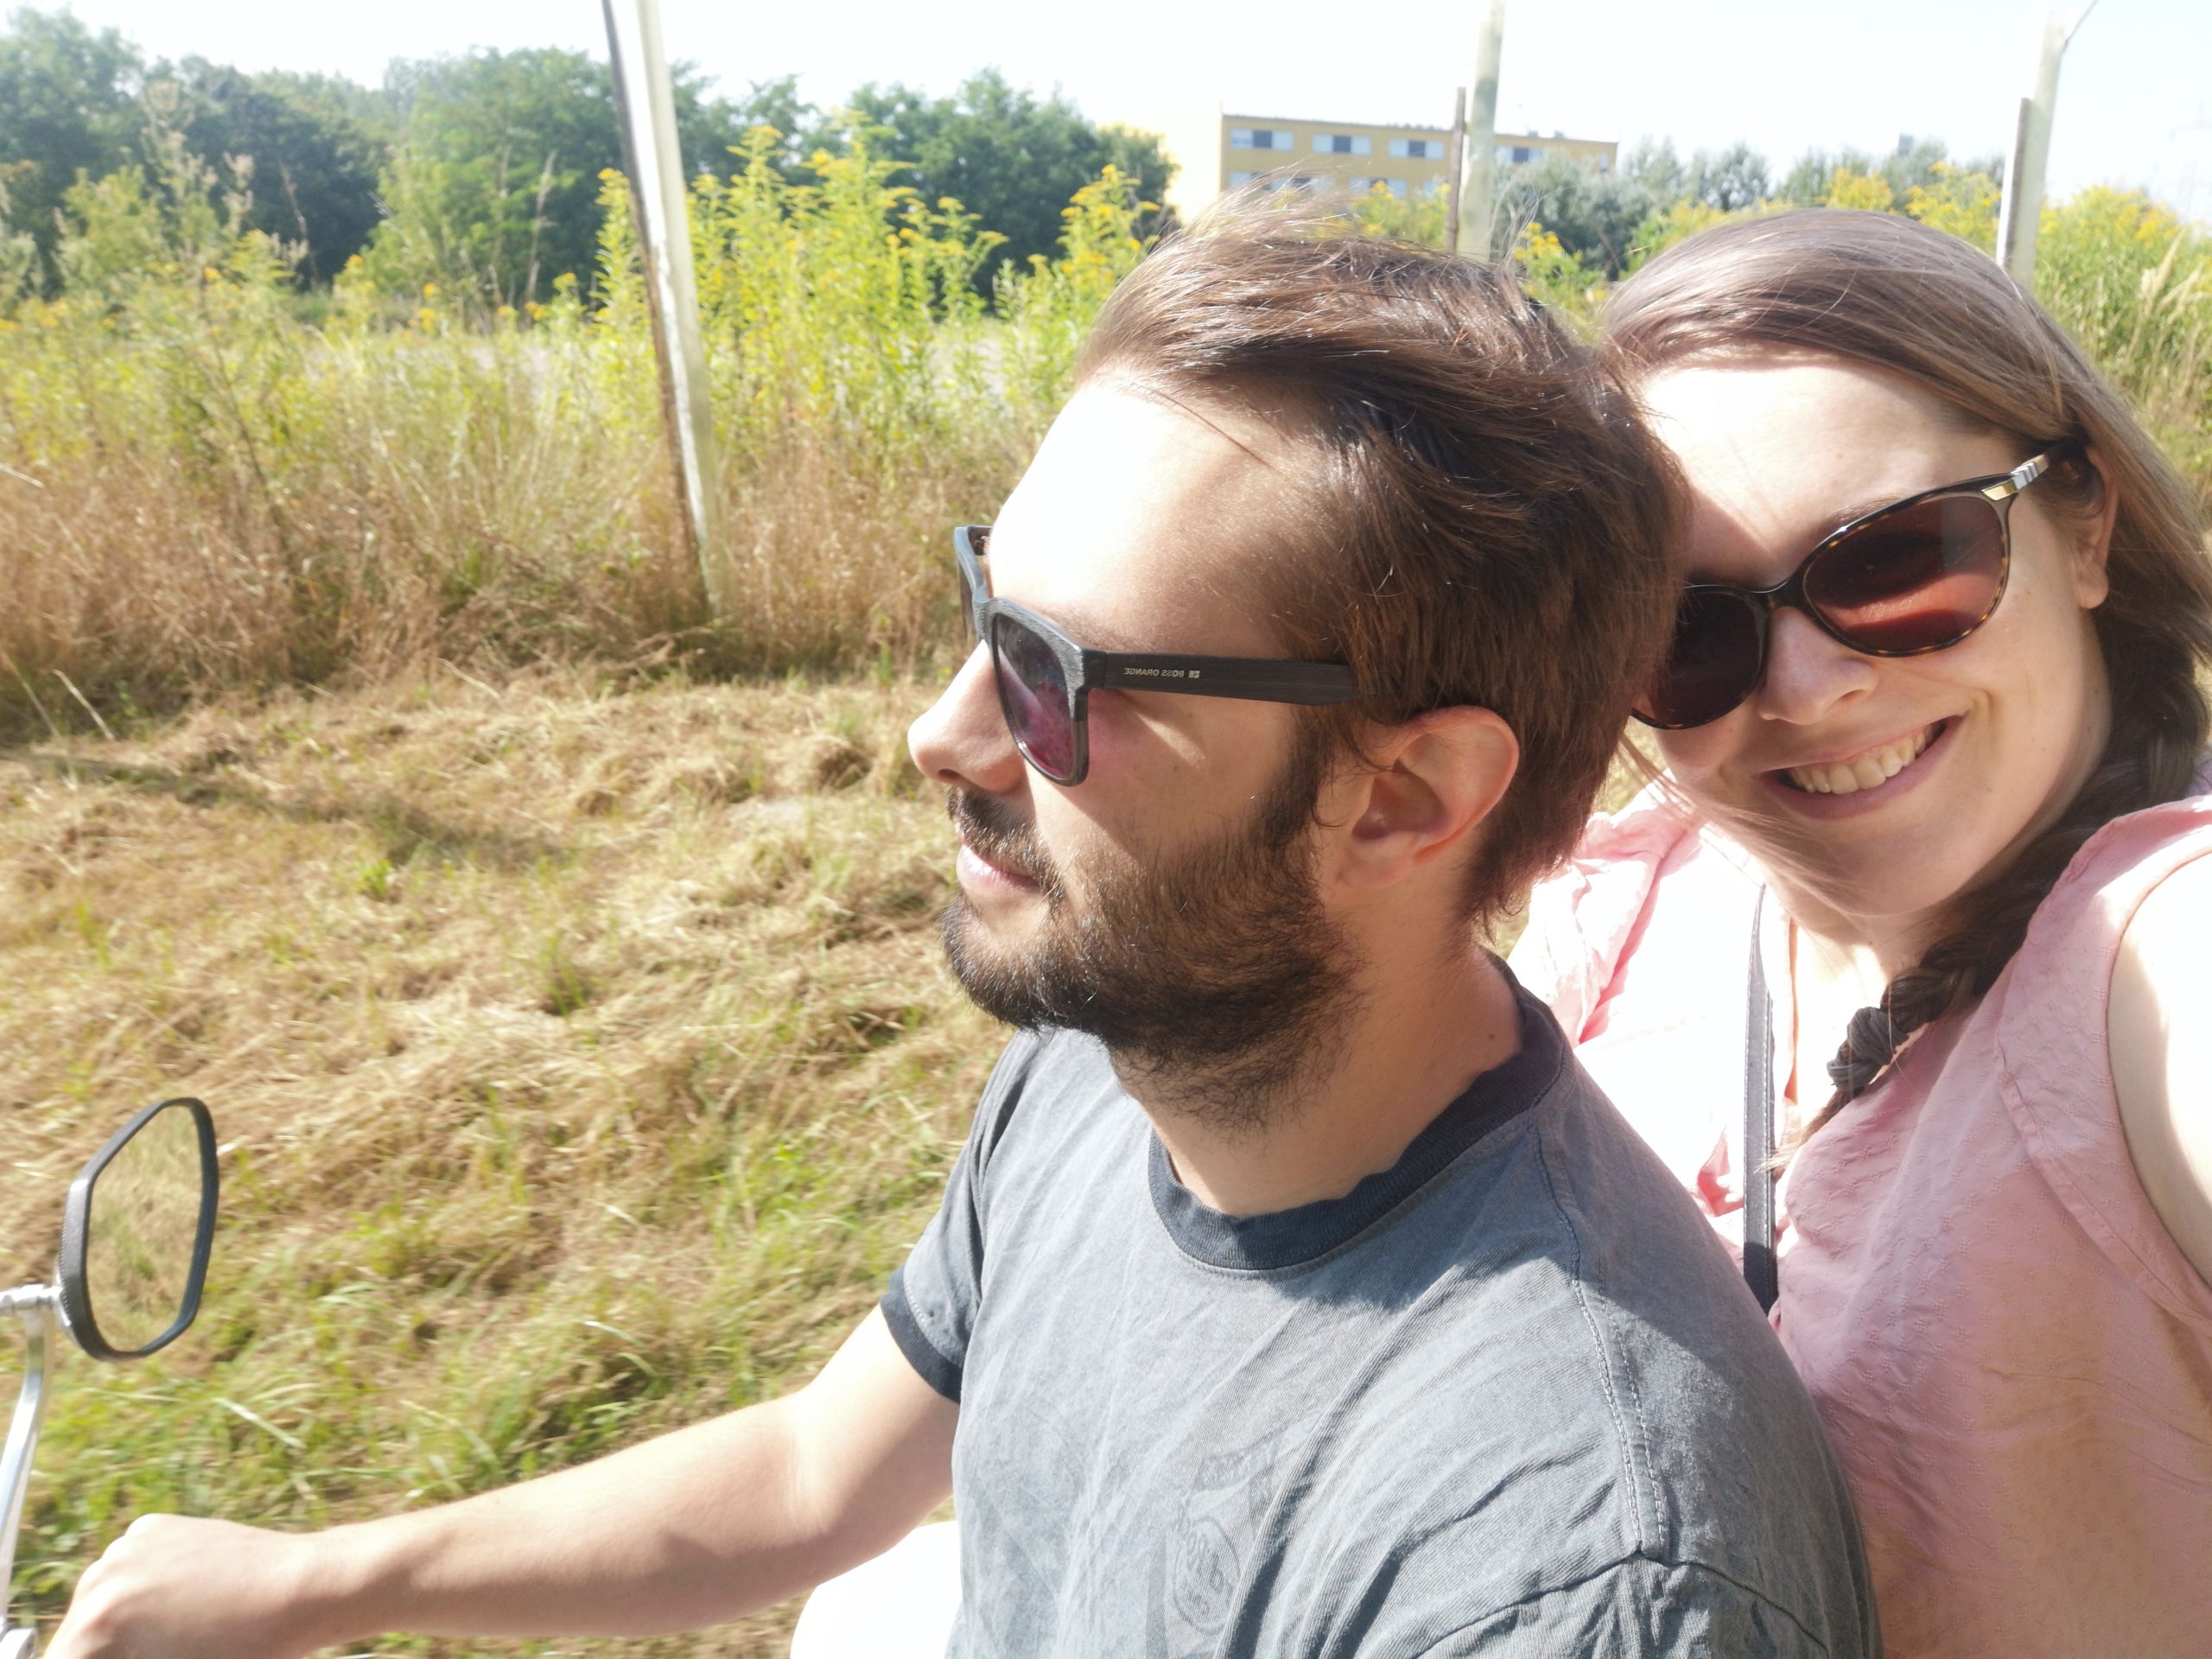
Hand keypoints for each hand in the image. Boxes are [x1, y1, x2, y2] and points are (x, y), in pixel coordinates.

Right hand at [46, 1514, 335, 1658]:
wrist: (300, 1587)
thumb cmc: (245, 1647)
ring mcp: (129, 1544)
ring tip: (163, 1637)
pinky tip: (178, 1600)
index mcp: (101, 1619)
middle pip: (77, 1632)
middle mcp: (106, 1574)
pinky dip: (138, 1585)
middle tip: (144, 1655)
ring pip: (99, 1598)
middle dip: (99, 1653)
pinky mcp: (152, 1526)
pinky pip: (127, 1567)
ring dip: (113, 1620)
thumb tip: (108, 1652)